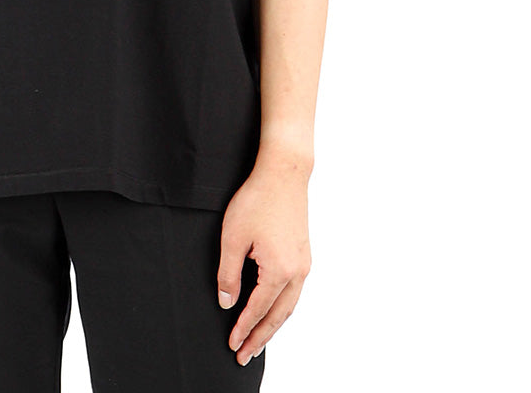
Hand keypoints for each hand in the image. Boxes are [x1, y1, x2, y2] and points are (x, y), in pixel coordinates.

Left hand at [216, 155, 311, 365]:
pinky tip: (272, 310)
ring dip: (273, 326)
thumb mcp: (232, 237)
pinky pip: (294, 292)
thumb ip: (228, 273)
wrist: (283, 174)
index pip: (257, 309)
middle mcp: (297, 272)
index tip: (232, 344)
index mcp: (279, 271)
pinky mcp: (304, 254)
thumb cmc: (257, 200)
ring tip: (258, 341)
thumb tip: (226, 302)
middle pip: (278, 316)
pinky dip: (282, 308)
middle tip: (245, 356)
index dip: (243, 328)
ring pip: (289, 306)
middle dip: (260, 338)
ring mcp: (304, 264)